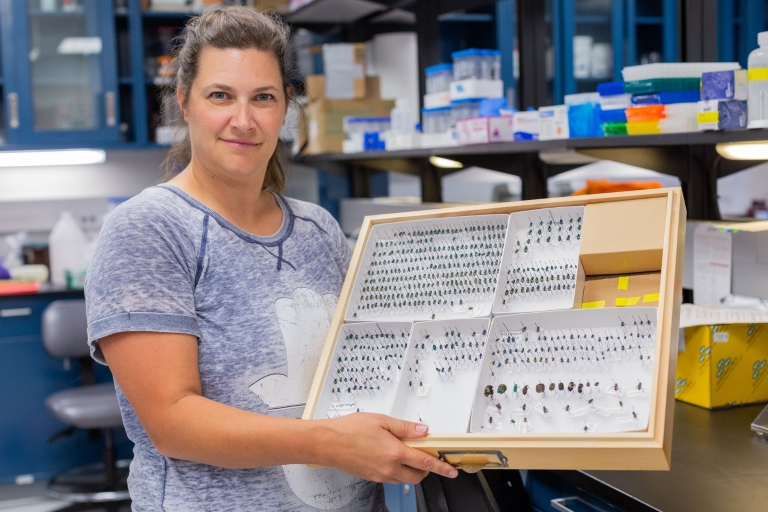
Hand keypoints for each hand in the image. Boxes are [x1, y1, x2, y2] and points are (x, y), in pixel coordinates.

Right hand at [317, 413, 458, 483]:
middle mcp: (389, 468)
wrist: (327, 443)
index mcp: (395, 452)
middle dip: (426, 468)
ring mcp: (380, 475)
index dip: (441, 467)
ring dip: (411, 470)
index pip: (425, 463)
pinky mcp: (371, 477)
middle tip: (424, 454)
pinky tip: (389, 457)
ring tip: (404, 453)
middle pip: (417, 475)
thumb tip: (423, 430)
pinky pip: (391, 478)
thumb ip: (404, 427)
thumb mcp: (381, 420)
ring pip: (404, 479)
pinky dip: (397, 471)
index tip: (451, 471)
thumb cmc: (349, 429)